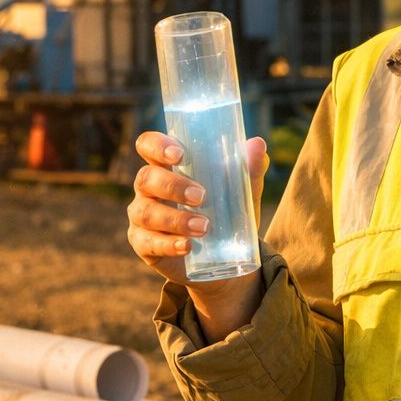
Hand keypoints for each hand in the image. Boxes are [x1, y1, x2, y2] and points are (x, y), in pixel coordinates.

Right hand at [125, 130, 267, 285]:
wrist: (225, 256)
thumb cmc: (225, 211)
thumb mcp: (241, 191)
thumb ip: (248, 169)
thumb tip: (258, 144)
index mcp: (166, 166)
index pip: (148, 145)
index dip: (156, 146)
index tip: (179, 154)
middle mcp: (149, 188)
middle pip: (146, 178)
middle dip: (172, 186)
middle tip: (201, 196)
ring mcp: (142, 217)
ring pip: (146, 212)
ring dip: (175, 219)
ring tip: (204, 227)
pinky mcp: (144, 244)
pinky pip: (147, 243)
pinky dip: (168, 244)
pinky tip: (187, 246)